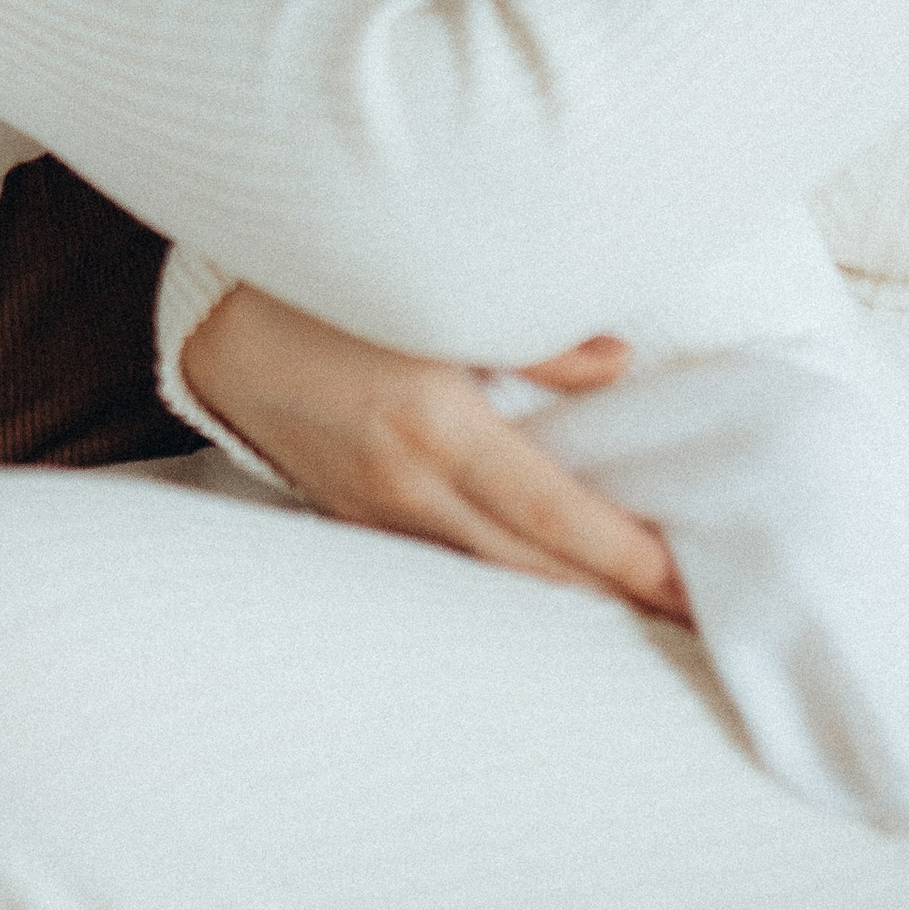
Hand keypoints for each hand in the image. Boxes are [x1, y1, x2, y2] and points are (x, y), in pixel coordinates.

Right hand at [181, 283, 689, 618]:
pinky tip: (545, 578)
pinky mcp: (358, 521)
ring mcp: (379, 514)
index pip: (556, 517)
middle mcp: (411, 486)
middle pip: (533, 569)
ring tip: (636, 606)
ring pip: (491, 576)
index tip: (686, 585)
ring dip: (563, 595)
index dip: (627, 558)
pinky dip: (505, 576)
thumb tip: (618, 363)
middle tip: (690, 614)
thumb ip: (532, 341)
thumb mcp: (430, 300)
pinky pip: (447, 562)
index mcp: (439, 427)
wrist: (218, 334)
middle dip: (614, 596)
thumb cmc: (326, 295)